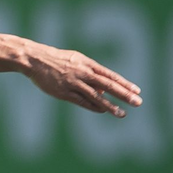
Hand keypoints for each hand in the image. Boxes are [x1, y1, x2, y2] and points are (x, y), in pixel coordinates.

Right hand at [25, 45, 142, 117]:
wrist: (34, 59)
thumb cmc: (56, 60)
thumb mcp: (75, 61)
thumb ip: (90, 74)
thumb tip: (103, 91)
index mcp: (86, 63)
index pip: (109, 75)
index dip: (124, 83)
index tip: (137, 90)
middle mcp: (82, 72)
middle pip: (107, 84)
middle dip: (124, 94)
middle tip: (138, 102)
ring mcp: (73, 83)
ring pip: (96, 96)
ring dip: (111, 106)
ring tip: (123, 114)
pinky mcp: (64, 92)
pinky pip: (82, 101)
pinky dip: (94, 106)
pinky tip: (104, 111)